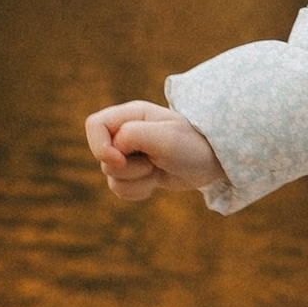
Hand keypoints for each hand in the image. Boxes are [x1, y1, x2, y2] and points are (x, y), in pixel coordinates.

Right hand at [86, 101, 225, 199]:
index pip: (94, 125)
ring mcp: (128, 153)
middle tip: (154, 162)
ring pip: (111, 176)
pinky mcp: (134, 172)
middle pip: (102, 157)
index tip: (121, 159)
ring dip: (136, 181)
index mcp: (130, 115)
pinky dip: (138, 191)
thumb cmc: (193, 145)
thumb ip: (133, 135)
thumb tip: (112, 150)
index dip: (100, 146)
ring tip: (158, 170)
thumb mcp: (166, 138)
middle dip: (128, 168)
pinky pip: (120, 189)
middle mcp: (125, 132)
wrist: (214, 162)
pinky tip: (156, 182)